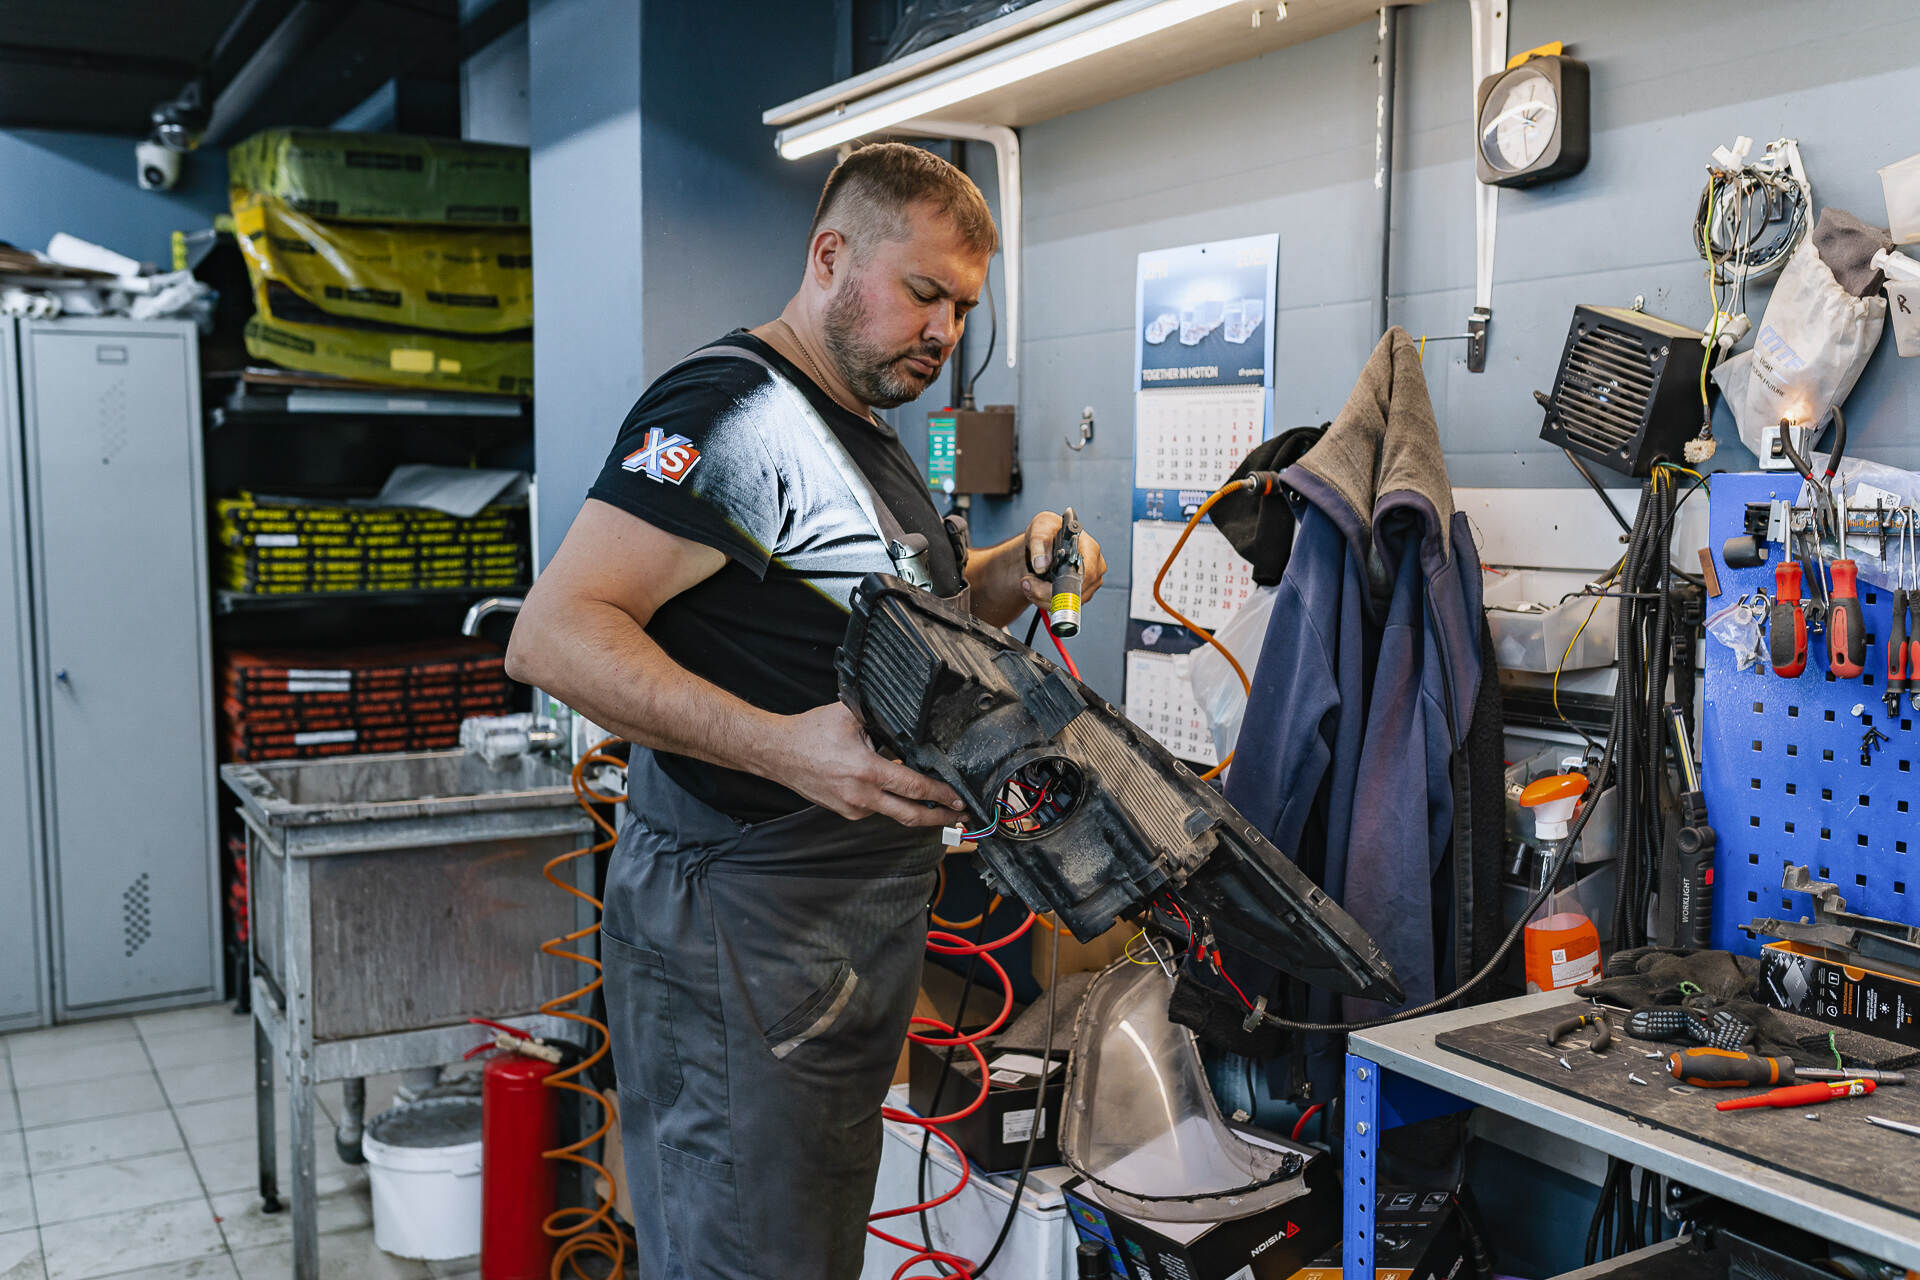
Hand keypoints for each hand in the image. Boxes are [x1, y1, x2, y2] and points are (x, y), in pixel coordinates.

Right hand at [765, 703, 965, 826]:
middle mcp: (861, 796)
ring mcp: (852, 808)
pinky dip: (889, 801)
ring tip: (933, 804)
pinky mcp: (845, 812)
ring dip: (913, 809)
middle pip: (910, 815)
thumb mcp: (851, 716)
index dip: (940, 795)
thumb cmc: (810, 733)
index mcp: (867, 771)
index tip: (957, 799)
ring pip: (893, 813)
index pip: (914, 788)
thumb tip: (909, 726)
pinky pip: (875, 809)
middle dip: (938, 818)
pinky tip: (893, 790)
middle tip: (957, 816)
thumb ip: (882, 722)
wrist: (778, 753)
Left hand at [1018, 511, 1106, 612]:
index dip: (1065, 585)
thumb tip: (1041, 564)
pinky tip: (1038, 588)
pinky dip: (1047, 600)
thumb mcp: (1040, 528)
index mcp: (1090, 547)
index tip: (1041, 585)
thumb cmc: (1047, 531)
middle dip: (1047, 593)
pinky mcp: (1083, 591)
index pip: (1087, 574)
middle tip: (1028, 583)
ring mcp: (1091, 580)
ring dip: (1044, 598)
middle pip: (1078, 592)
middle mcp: (1095, 564)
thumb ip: (1039, 542)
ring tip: (1030, 583)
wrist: (1044, 544)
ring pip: (1071, 602)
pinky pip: (1067, 604)